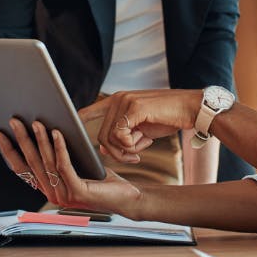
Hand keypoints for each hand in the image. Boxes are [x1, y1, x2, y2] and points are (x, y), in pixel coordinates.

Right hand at [0, 118, 140, 214]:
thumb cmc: (101, 178)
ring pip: (47, 162)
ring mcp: (64, 195)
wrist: (127, 197)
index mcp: (48, 188)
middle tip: (14, 120)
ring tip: (36, 121)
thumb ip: (58, 155)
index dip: (9, 151)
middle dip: (21, 139)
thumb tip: (44, 127)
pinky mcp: (78, 192)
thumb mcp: (76, 164)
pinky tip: (57, 132)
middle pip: (31, 162)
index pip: (22, 169)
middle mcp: (52, 193)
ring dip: (40, 139)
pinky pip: (64, 165)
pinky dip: (59, 147)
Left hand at [80, 89, 199, 162]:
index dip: (77, 122)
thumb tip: (102, 148)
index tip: (65, 131)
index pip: (89, 111)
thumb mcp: (142, 129)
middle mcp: (118, 99)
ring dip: (124, 151)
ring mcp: (125, 101)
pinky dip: (130, 145)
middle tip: (132, 157)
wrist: (190, 108)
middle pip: (101, 134)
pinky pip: (121, 135)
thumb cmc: (167, 118)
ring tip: (139, 151)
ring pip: (110, 137)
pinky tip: (144, 144)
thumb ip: (123, 136)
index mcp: (118, 101)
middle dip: (114, 152)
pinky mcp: (134, 107)